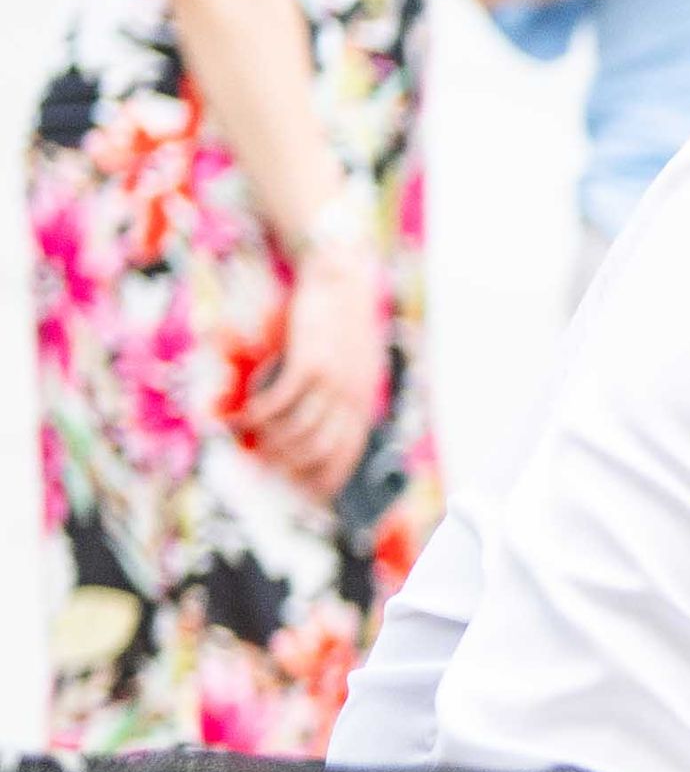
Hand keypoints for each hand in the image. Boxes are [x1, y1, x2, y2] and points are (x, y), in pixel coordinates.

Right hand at [243, 241, 389, 502]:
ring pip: (296, 431)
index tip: (303, 493)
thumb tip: (320, 424)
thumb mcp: (353, 363)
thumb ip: (342, 394)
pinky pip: (279, 403)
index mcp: (363, 401)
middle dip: (288, 465)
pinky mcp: (310, 363)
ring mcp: (333, 382)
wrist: (340, 277)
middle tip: (263, 464)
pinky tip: (243, 416)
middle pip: (317, 451)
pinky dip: (258, 416)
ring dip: (268, 441)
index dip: (324, 479)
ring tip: (250, 438)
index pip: (346, 455)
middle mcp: (352, 398)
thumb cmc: (340, 321)